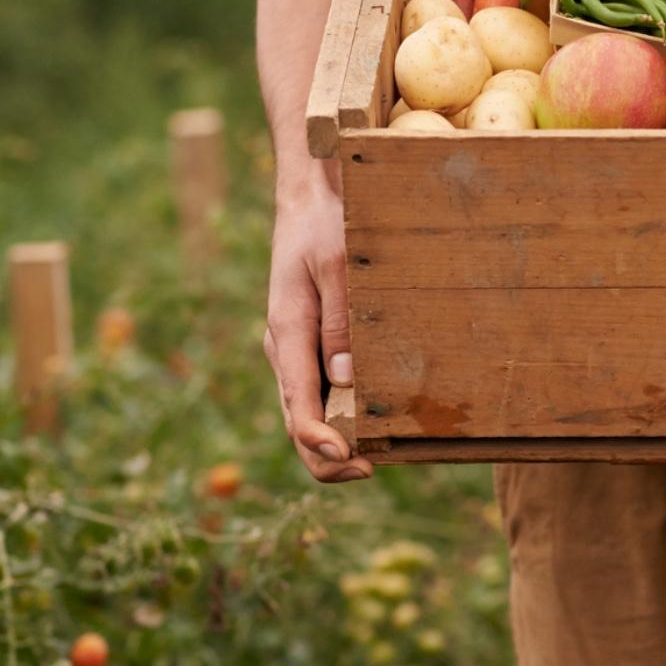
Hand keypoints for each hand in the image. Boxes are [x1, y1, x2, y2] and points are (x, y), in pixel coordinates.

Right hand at [262, 176, 374, 483]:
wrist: (309, 196)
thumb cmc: (325, 225)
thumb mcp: (337, 266)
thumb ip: (341, 323)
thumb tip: (346, 381)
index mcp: (286, 333)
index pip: (297, 406)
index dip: (321, 444)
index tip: (353, 462)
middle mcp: (285, 349)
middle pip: (297, 421)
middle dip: (330, 456)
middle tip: (373, 469)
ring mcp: (294, 348)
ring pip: (307, 410)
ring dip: (335, 438)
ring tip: (380, 455)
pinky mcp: (308, 341)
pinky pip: (318, 389)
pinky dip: (339, 413)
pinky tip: (371, 419)